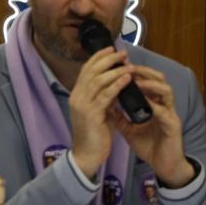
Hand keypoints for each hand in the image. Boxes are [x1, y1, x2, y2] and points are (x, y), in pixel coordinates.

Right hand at [68, 47, 133, 178]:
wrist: (87, 155)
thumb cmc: (95, 134)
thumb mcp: (99, 111)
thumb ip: (105, 97)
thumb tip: (117, 83)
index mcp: (77, 94)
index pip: (86, 69)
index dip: (99, 57)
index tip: (112, 49)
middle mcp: (77, 96)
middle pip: (91, 70)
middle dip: (108, 59)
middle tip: (123, 54)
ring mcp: (82, 104)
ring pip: (98, 80)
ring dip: (115, 70)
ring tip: (129, 65)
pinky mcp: (91, 113)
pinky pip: (106, 94)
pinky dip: (117, 84)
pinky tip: (127, 79)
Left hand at [110, 65, 193, 187]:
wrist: (163, 166)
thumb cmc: (148, 145)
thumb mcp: (129, 129)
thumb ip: (119, 116)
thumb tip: (104, 103)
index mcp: (154, 104)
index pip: (147, 80)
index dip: (135, 71)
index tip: (119, 65)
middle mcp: (164, 105)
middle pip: (159, 80)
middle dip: (144, 71)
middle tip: (128, 67)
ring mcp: (170, 114)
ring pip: (166, 91)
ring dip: (151, 85)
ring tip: (136, 81)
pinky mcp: (174, 126)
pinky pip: (166, 112)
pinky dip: (156, 106)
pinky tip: (146, 103)